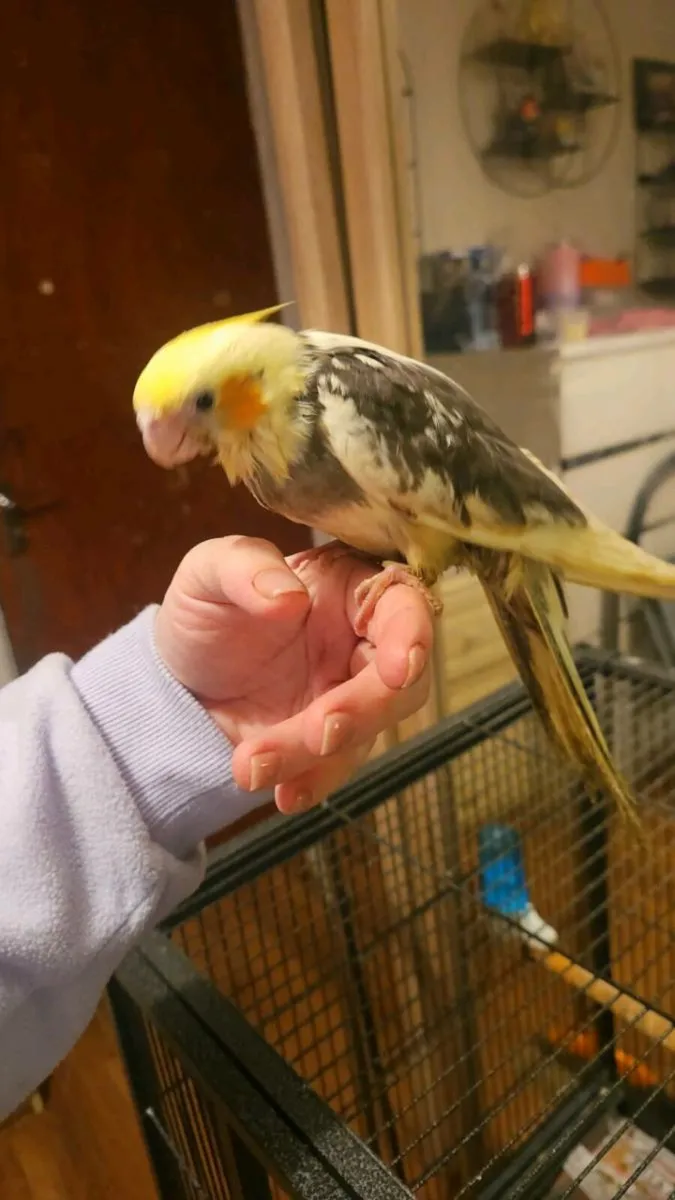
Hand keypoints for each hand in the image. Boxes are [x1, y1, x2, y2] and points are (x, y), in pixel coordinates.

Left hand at [155, 535, 432, 813]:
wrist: (177, 679)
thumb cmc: (204, 608)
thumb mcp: (207, 571)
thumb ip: (244, 567)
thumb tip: (289, 596)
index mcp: (347, 589)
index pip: (402, 605)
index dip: (411, 635)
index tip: (400, 668)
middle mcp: (360, 644)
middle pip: (399, 684)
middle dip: (363, 711)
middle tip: (317, 732)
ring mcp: (347, 698)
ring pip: (364, 733)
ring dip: (317, 756)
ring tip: (251, 766)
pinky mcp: (327, 744)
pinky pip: (335, 767)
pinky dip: (314, 783)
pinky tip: (284, 792)